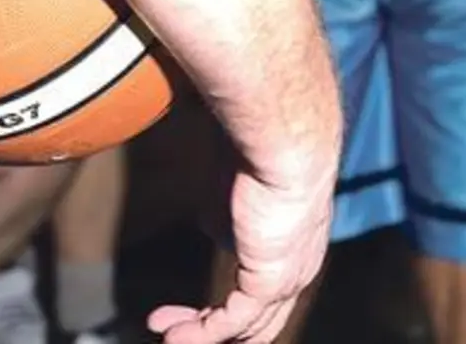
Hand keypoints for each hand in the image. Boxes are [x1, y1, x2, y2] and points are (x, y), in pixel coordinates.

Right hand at [152, 155, 334, 342]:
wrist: (285, 142)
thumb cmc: (264, 146)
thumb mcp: (232, 186)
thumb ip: (223, 214)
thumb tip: (212, 231)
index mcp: (290, 244)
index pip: (259, 293)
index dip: (220, 304)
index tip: (183, 306)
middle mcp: (297, 267)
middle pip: (256, 320)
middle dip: (210, 328)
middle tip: (171, 331)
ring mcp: (289, 277)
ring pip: (247, 326)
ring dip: (202, 335)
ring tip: (168, 339)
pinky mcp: (272, 279)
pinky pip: (235, 319)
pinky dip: (203, 333)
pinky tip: (176, 336)